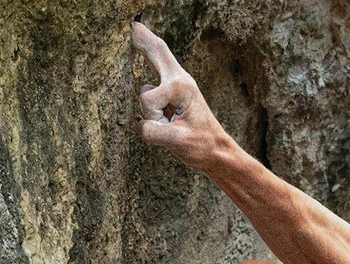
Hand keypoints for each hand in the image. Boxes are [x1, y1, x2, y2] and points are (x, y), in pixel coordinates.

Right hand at [131, 22, 227, 169]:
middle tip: (133, 25)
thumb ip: (153, 133)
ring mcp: (175, 87)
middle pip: (158, 52)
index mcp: (182, 88)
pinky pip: (150, 95)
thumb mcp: (177, 142)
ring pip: (145, 91)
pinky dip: (151, 112)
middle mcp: (179, 82)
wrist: (217, 151)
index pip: (148, 97)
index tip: (150, 82)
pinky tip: (165, 121)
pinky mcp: (172, 97)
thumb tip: (139, 125)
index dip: (148, 109)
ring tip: (170, 126)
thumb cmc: (202, 144)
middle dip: (144, 39)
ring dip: (151, 114)